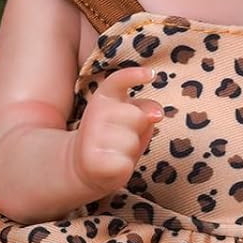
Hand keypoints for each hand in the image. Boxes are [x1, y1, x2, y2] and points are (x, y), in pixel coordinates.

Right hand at [68, 66, 162, 197]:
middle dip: (138, 128)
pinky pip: (126, 163)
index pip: (117, 81)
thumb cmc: (115, 139)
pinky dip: (125, 167)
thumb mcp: (132, 119)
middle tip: (122, 136)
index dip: (133, 76)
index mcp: (104, 98)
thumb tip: (158, 113)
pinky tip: (113, 165)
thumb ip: (146, 109)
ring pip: (132, 141)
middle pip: (138, 116)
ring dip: (131, 149)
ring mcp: (93, 137)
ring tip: (117, 151)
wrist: (84, 166)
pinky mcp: (95, 161)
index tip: (151, 75)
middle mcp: (95, 114)